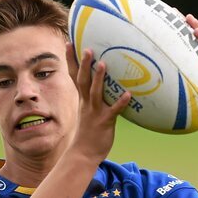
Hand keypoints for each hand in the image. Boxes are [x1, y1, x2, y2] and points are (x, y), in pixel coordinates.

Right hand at [65, 43, 130, 162]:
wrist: (83, 154)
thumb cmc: (88, 134)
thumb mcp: (88, 113)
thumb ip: (93, 99)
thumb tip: (101, 86)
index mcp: (83, 100)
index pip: (74, 76)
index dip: (71, 60)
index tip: (69, 43)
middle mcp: (87, 104)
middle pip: (83, 81)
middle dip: (84, 65)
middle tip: (87, 48)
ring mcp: (95, 113)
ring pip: (96, 93)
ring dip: (99, 78)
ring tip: (103, 63)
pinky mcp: (105, 122)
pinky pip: (114, 111)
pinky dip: (120, 102)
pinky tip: (128, 94)